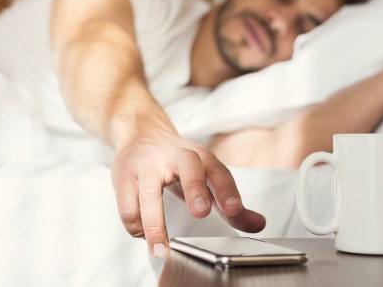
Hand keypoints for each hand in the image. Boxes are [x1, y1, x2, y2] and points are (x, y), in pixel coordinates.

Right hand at [111, 130, 265, 257]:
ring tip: (161, 249)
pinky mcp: (123, 176)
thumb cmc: (179, 162)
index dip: (227, 190)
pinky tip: (145, 233)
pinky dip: (137, 227)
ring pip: (149, 194)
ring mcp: (147, 165)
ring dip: (154, 225)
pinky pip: (128, 207)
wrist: (142, 133)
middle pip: (189, 167)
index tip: (234, 210)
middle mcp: (175, 155)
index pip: (218, 170)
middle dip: (195, 188)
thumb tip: (259, 225)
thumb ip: (231, 204)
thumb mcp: (207, 177)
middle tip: (201, 213)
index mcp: (200, 156)